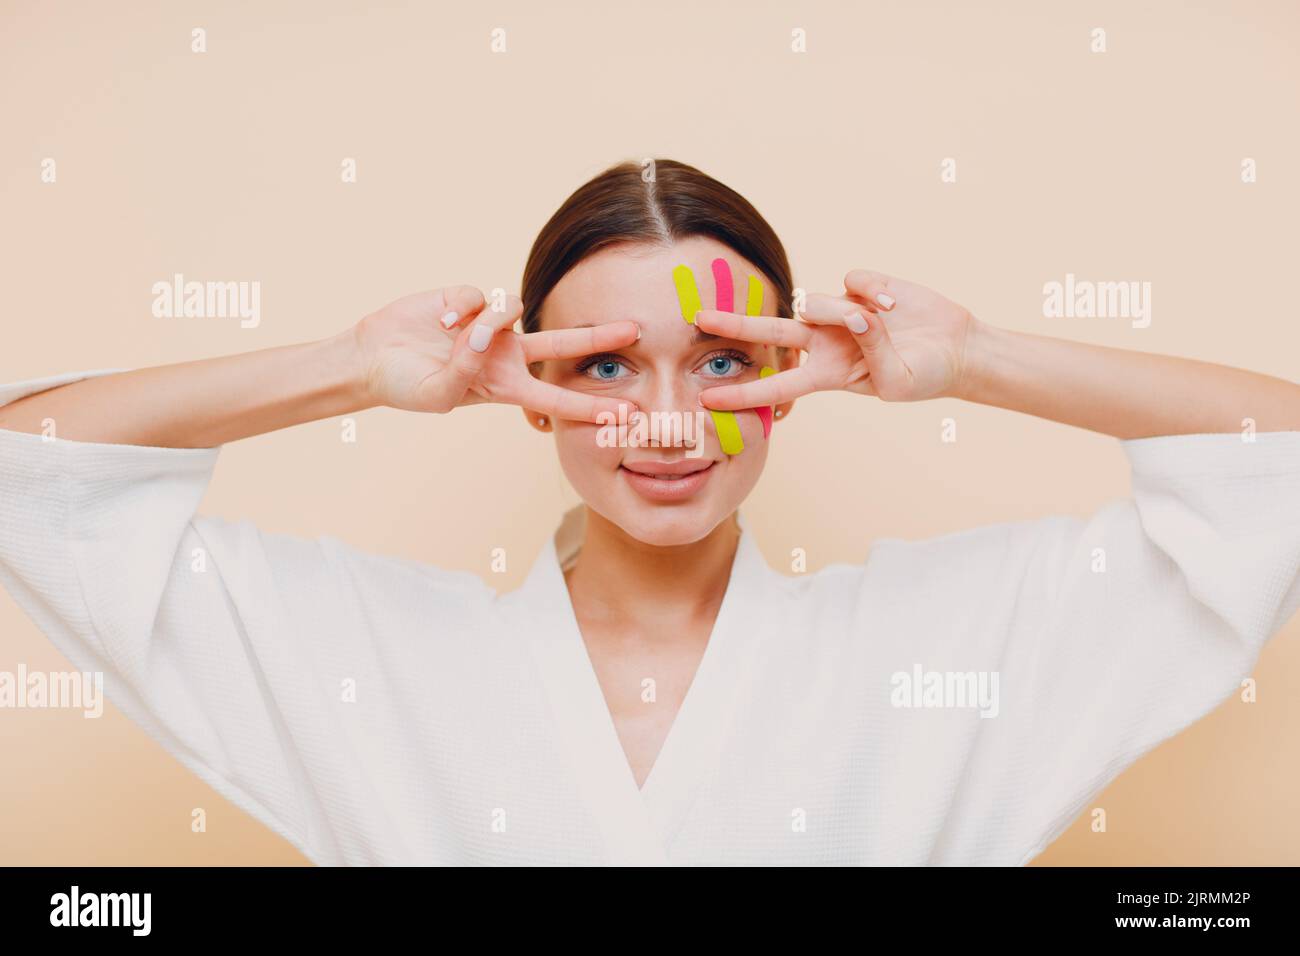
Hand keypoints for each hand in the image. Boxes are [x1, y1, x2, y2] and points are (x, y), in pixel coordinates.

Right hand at [353, 287, 640, 421]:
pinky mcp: (470, 299)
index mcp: (504, 386)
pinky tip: (440, 320)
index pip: (556, 397)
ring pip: (514, 310)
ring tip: (452, 336)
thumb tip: (484, 338)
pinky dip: (460, 308)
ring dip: (488, 321)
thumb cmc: (405, 385)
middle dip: (599, 338)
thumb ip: (465, 372)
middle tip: (636, 330)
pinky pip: (481, 296)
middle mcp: (506, 354)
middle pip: (563, 344)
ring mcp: (490, 325)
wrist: (372, 357)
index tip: (624, 415)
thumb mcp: (437, 395)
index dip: (589, 406)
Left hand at [693, 269, 977, 409]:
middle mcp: (825, 342)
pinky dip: (874, 291)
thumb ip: (871, 349)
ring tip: (887, 320)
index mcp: (827, 376)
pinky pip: (852, 280)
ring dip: (846, 311)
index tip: (708, 400)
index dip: (744, 394)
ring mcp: (839, 312)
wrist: (956, 348)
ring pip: (819, 301)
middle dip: (735, 327)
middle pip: (771, 334)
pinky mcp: (859, 286)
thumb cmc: (924, 375)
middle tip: (698, 318)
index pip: (777, 387)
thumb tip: (854, 315)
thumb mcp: (896, 380)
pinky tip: (894, 303)